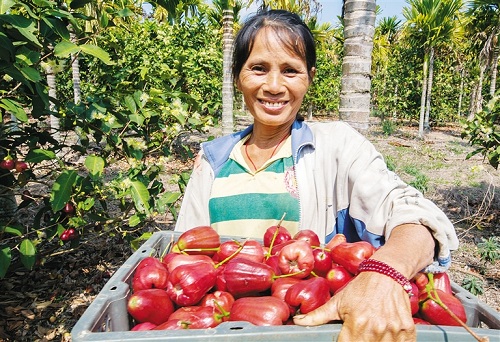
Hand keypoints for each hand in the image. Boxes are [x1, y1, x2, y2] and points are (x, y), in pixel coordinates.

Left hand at [293, 272, 415, 341]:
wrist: (386, 273)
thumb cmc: (360, 287)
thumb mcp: (338, 301)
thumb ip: (317, 315)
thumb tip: (297, 321)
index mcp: (357, 322)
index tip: (345, 339)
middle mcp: (376, 328)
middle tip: (358, 333)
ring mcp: (394, 329)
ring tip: (369, 333)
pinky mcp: (407, 329)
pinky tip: (384, 336)